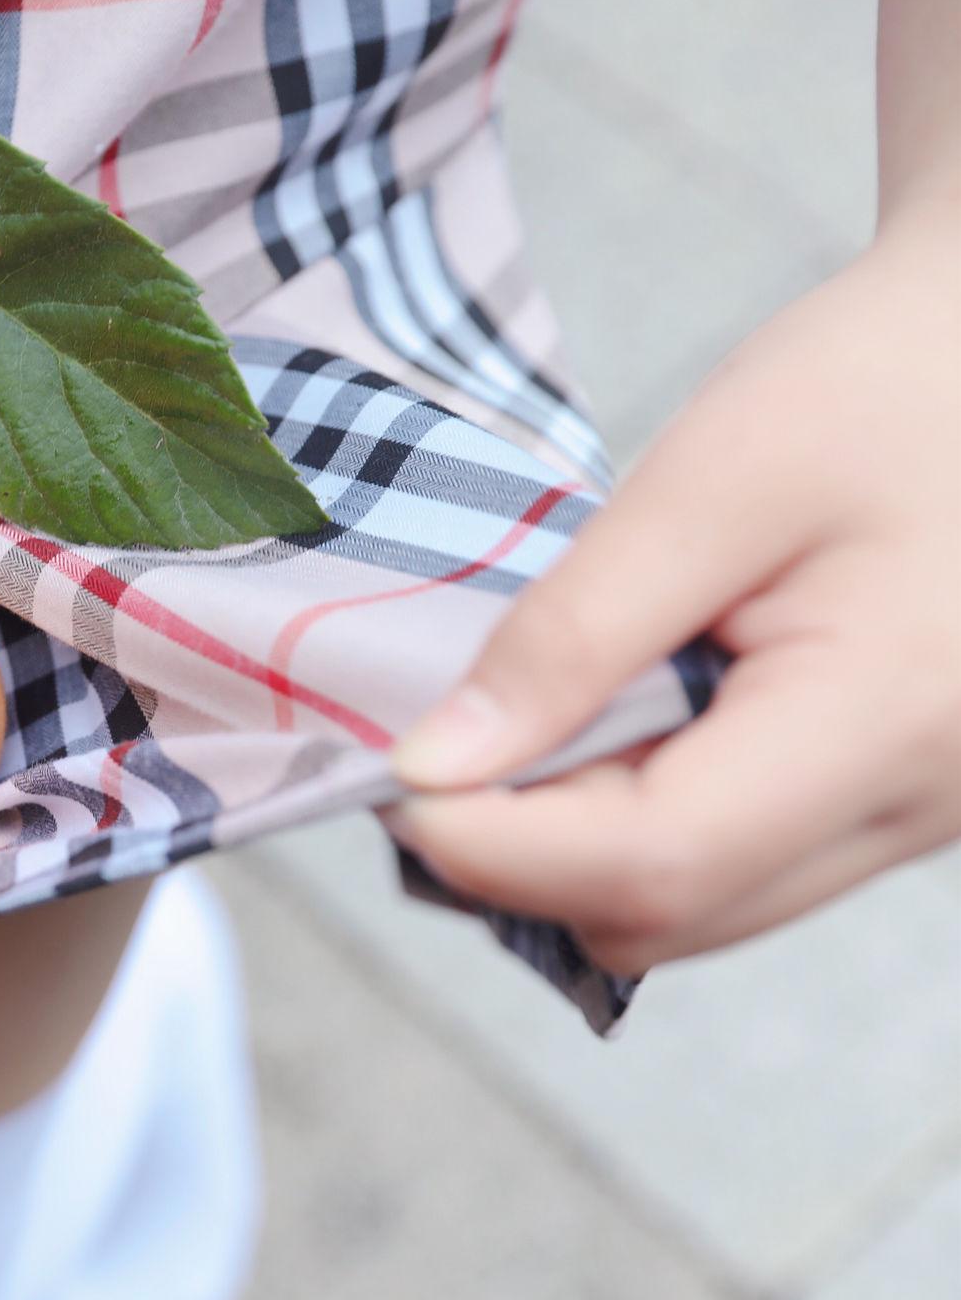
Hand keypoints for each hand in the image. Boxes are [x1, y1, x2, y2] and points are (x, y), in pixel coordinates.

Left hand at [384, 200, 960, 974]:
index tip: (391, 777)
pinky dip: (640, 823)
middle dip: (524, 855)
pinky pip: (735, 869)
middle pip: (663, 916)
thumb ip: (570, 633)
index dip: (493, 846)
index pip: (653, 866)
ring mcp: (915, 820)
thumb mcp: (714, 477)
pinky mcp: (892, 806)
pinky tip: (614, 720)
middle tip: (450, 735)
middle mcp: (919, 807)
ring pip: (693, 914)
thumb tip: (431, 770)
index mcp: (886, 722)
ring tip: (539, 711)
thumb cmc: (882, 382)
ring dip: (577, 847)